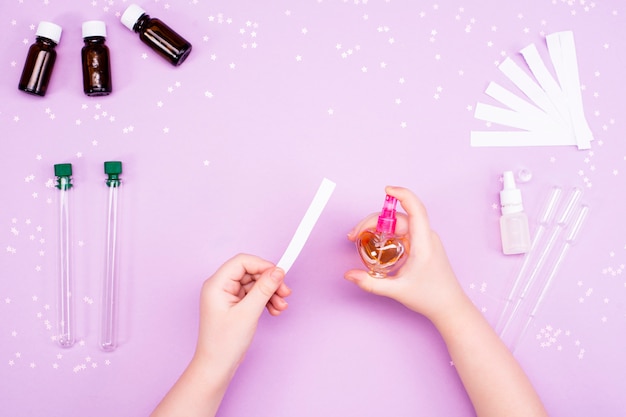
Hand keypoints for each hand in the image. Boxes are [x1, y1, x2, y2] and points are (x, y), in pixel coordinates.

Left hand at [195, 254, 290, 375]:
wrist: (217, 367)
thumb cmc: (224, 343)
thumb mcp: (248, 313)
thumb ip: (264, 289)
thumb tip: (278, 271)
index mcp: (217, 284)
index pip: (242, 262)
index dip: (263, 265)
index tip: (279, 275)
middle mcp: (220, 287)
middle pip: (250, 273)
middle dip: (269, 282)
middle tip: (285, 293)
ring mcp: (227, 296)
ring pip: (254, 284)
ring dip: (270, 293)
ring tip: (281, 307)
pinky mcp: (234, 305)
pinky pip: (253, 295)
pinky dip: (265, 300)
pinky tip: (274, 310)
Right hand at [345, 186, 464, 320]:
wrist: (450, 307)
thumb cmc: (430, 298)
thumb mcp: (397, 291)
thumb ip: (370, 283)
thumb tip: (349, 275)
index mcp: (424, 243)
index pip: (416, 210)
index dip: (402, 195)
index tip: (387, 189)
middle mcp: (426, 237)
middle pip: (398, 217)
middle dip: (374, 221)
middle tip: (355, 235)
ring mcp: (425, 241)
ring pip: (400, 224)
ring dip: (379, 227)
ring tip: (360, 238)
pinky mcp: (423, 246)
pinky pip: (403, 232)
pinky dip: (387, 234)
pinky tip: (375, 244)